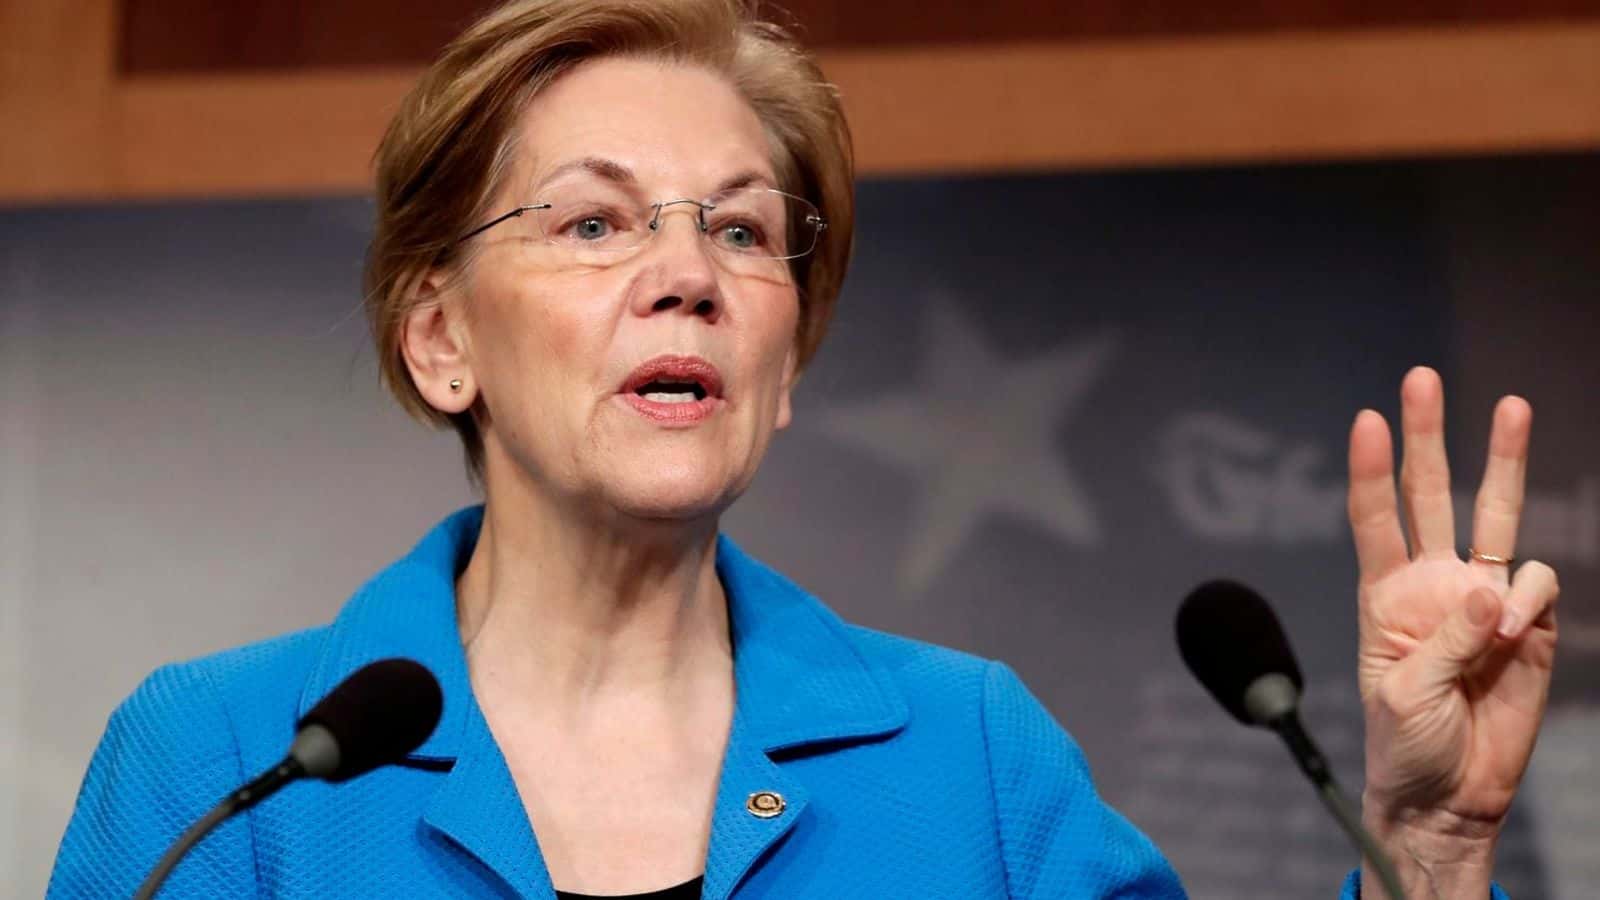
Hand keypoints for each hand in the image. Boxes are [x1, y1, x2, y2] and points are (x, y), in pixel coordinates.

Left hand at [1346, 367, 1558, 898]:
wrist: (1449, 796)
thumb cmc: (1405, 745)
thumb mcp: (1404, 694)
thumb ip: (1444, 640)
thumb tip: (1493, 594)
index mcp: (1383, 595)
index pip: (1374, 518)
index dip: (1371, 470)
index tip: (1367, 420)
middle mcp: (1431, 584)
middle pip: (1431, 494)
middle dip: (1429, 436)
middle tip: (1422, 378)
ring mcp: (1482, 600)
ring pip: (1497, 515)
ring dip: (1504, 462)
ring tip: (1511, 408)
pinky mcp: (1529, 626)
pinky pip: (1538, 584)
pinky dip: (1531, 598)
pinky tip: (1513, 633)